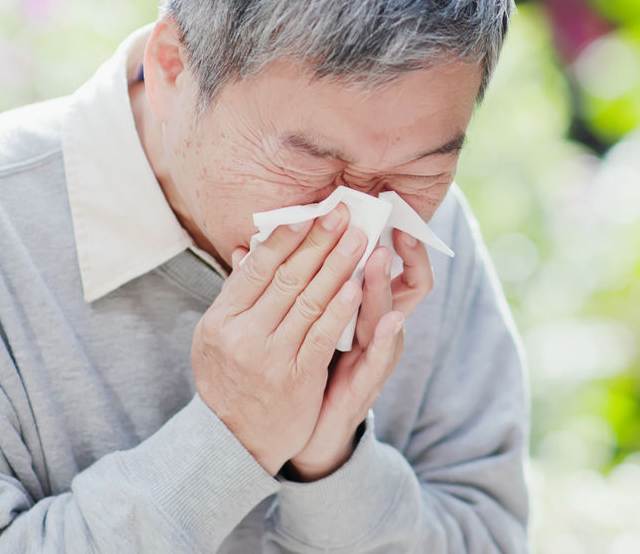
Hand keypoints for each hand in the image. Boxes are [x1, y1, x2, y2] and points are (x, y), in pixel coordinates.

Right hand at [191, 204, 366, 474]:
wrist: (232, 439)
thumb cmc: (227, 377)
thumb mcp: (216, 335)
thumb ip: (237, 294)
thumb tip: (249, 248)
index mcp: (221, 319)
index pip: (257, 268)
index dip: (284, 237)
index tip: (308, 213)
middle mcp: (244, 335)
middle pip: (287, 278)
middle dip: (319, 243)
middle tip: (343, 215)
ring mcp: (270, 358)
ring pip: (309, 302)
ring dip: (337, 267)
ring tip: (358, 241)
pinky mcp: (297, 379)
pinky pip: (322, 336)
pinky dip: (340, 309)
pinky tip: (356, 286)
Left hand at [288, 229, 433, 480]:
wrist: (309, 434)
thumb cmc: (302, 372)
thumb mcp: (296, 326)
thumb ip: (281, 290)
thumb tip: (247, 248)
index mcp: (352, 311)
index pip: (374, 267)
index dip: (376, 239)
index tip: (372, 205)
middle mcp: (369, 330)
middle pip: (384, 284)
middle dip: (381, 251)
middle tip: (384, 219)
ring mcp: (372, 357)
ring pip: (386, 316)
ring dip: (384, 286)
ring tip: (383, 255)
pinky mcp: (368, 385)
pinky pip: (380, 360)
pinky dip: (385, 339)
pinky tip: (392, 319)